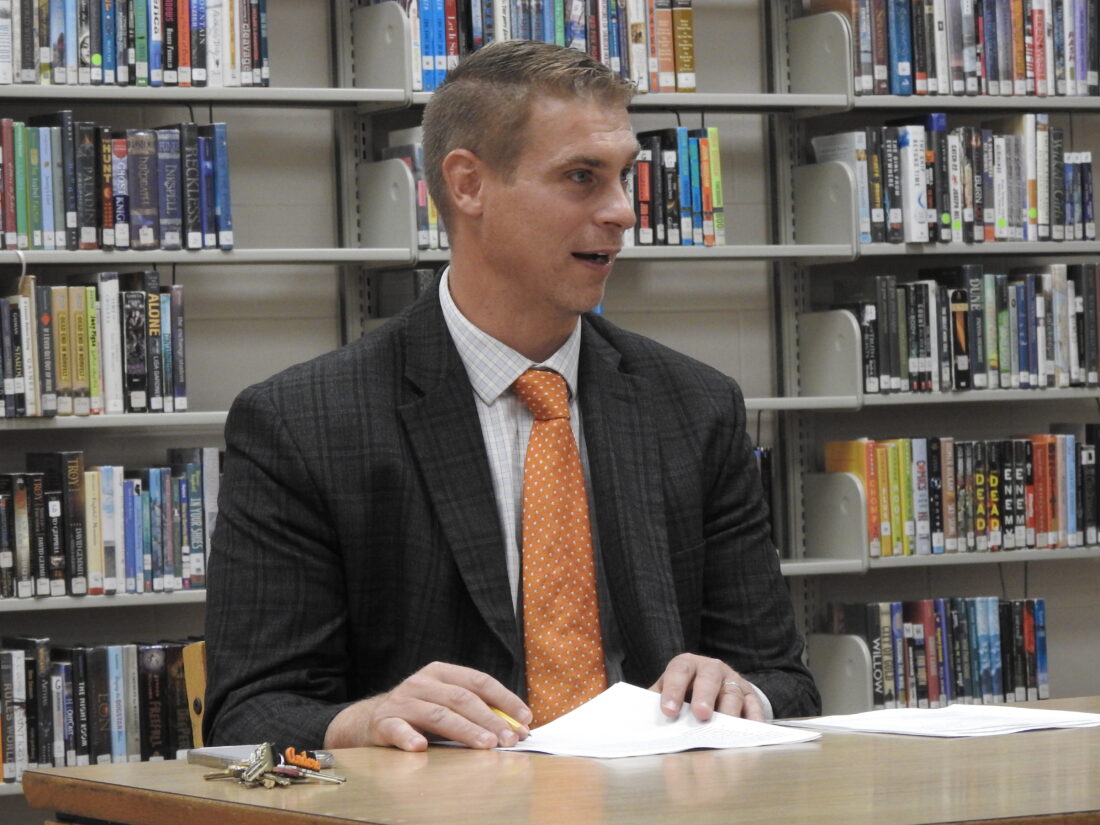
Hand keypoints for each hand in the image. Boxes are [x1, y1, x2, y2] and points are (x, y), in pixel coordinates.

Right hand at [323, 662, 531, 751]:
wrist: (369, 721)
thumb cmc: (419, 713)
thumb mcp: (446, 704)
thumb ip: (476, 710)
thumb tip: (518, 727)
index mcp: (442, 672)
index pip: (479, 682)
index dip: (505, 699)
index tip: (525, 719)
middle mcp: (422, 682)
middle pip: (462, 698)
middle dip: (490, 719)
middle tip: (510, 739)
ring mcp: (402, 701)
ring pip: (438, 714)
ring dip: (465, 730)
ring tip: (486, 745)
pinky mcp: (383, 722)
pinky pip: (398, 729)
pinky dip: (409, 738)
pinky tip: (421, 747)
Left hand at [650, 653, 764, 721]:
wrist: (712, 684)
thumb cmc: (685, 691)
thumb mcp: (670, 690)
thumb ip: (658, 702)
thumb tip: (644, 725)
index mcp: (686, 665)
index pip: (679, 672)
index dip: (673, 690)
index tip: (669, 712)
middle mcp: (711, 668)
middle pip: (709, 678)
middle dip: (704, 696)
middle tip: (700, 715)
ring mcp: (732, 680)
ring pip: (733, 693)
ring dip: (729, 712)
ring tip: (725, 731)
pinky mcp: (750, 695)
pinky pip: (754, 706)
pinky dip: (752, 720)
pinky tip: (749, 732)